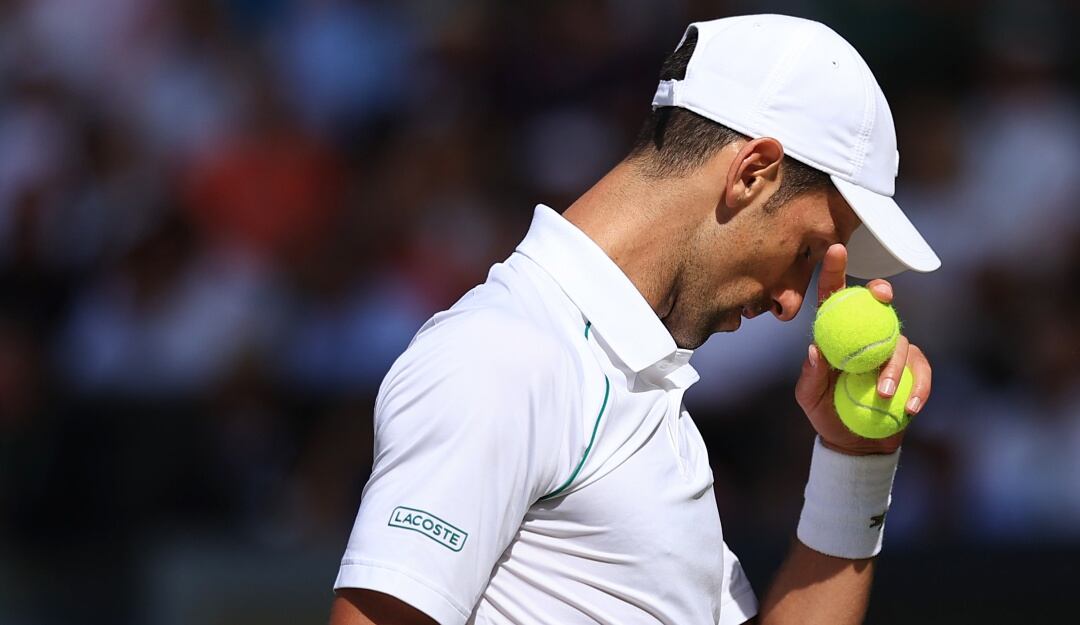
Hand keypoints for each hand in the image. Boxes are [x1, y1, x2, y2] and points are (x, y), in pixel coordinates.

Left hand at [794, 244, 932, 455]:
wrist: (855, 442)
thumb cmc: (827, 412)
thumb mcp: (809, 397)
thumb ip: (811, 375)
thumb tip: (814, 350)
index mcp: (837, 333)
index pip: (835, 297)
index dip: (835, 271)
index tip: (837, 250)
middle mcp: (866, 333)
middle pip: (877, 304)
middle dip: (880, 291)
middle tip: (880, 294)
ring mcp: (892, 350)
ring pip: (900, 341)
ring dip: (893, 366)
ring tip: (883, 393)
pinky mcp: (915, 370)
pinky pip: (921, 372)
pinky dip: (917, 388)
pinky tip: (908, 407)